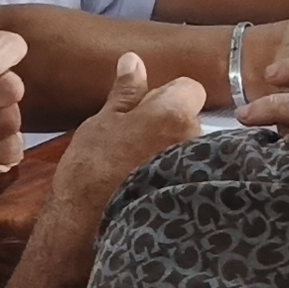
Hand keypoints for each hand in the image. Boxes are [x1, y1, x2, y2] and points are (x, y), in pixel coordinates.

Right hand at [40, 53, 205, 250]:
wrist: (88, 227)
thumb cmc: (91, 172)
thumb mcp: (102, 124)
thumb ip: (125, 92)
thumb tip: (132, 60)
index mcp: (173, 113)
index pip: (190, 88)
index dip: (169, 97)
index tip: (148, 112)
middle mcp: (194, 139)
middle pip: (192, 118)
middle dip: (170, 125)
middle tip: (138, 145)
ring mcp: (199, 169)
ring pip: (192, 147)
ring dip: (174, 152)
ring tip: (142, 170)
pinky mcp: (199, 196)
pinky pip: (194, 174)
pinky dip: (180, 177)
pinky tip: (155, 187)